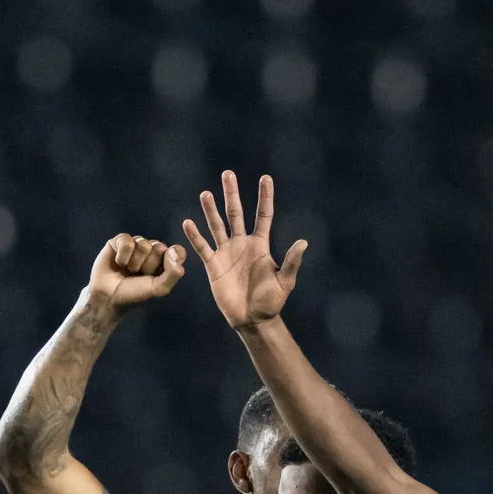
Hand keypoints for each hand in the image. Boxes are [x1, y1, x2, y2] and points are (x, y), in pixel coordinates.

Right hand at [87, 232, 186, 310]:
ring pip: (143, 244)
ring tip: (127, 270)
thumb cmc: (134, 294)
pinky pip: (127, 242)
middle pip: (159, 247)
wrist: (108, 297)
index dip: (170, 260)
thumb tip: (172, 250)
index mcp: (164, 261)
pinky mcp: (119, 241)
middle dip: (148, 265)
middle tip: (138, 275)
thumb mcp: (159, 289)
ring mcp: (135, 244)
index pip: (178, 251)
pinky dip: (122, 256)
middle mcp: (151, 250)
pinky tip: (118, 263)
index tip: (160, 273)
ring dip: (134, 263)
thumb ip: (173, 273)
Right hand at [183, 171, 305, 331]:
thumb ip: (291, 262)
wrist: (252, 319)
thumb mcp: (285, 282)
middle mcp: (242, 244)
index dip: (264, 197)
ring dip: (211, 210)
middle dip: (232, 194)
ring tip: (206, 194)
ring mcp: (226, 253)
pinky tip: (188, 222)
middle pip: (236, 213)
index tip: (265, 178)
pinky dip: (195, 236)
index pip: (263, 215)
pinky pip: (203, 247)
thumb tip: (303, 242)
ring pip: (217, 226)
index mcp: (260, 244)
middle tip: (228, 173)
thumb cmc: (271, 302)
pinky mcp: (213, 265)